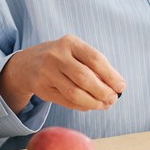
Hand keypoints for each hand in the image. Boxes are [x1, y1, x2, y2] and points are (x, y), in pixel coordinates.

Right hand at [0, 35, 126, 113]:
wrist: (27, 64)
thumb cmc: (62, 58)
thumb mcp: (76, 52)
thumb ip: (96, 66)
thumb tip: (118, 86)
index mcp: (69, 42)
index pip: (95, 59)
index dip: (111, 75)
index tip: (121, 87)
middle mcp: (56, 56)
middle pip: (85, 78)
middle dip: (103, 92)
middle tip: (113, 99)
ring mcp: (46, 73)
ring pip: (75, 94)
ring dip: (94, 103)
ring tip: (104, 104)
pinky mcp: (42, 89)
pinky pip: (67, 102)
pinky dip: (83, 106)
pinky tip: (90, 105)